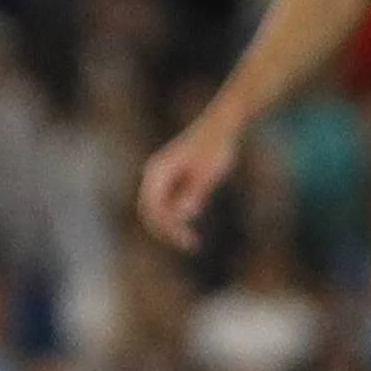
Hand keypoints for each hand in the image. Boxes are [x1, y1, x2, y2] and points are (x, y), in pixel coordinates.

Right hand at [137, 115, 242, 253]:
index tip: (186, 240)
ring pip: (157, 210)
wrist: (221, 126)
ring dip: (171, 227)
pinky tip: (192, 226)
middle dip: (166, 231)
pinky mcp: (169, 180)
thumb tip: (181, 216)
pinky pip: (166, 205)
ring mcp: (159, 177)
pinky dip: (175, 218)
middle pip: (150, 212)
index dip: (167, 228)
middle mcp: (153, 174)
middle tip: (191, 245)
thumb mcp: (208, 174)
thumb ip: (193, 194)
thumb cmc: (215, 148)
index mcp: (157, 172)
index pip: (153, 208)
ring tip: (193, 241)